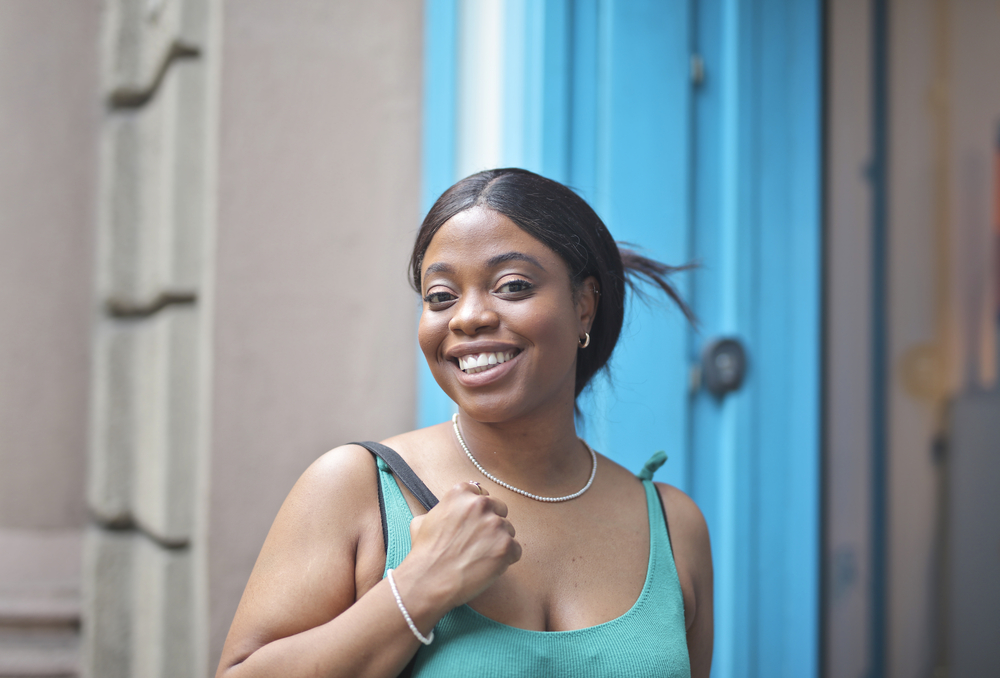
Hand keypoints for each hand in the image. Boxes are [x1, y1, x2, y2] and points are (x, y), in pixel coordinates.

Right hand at [400, 482, 520, 611]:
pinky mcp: (506, 545)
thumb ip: (443, 510)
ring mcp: (495, 524)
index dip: (478, 511)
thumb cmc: (424, 554)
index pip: (481, 494)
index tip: (473, 522)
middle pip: (499, 509)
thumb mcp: (423, 519)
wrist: (429, 580)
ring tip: (480, 557)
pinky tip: (488, 566)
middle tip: (478, 542)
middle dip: (491, 524)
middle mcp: (480, 504)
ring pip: (508, 530)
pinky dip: (506, 559)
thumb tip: (450, 512)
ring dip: (498, 542)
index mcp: (461, 493)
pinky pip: (516, 550)